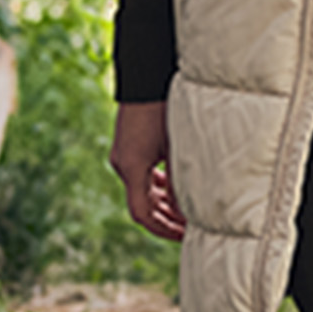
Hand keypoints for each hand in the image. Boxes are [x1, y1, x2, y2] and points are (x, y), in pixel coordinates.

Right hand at [110, 101, 186, 241]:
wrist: (148, 75)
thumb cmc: (165, 108)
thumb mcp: (178, 148)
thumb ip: (181, 182)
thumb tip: (188, 213)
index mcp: (132, 167)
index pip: (142, 214)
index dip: (163, 229)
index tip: (184, 236)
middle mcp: (123, 163)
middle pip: (142, 204)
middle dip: (166, 219)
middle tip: (189, 228)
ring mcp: (123, 153)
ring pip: (142, 189)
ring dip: (163, 202)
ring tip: (187, 210)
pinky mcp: (128, 144)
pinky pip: (141, 174)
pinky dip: (158, 185)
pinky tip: (175, 186)